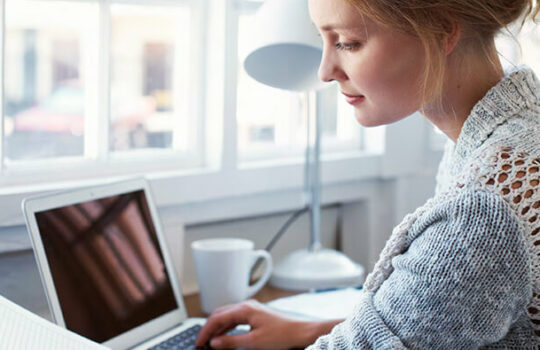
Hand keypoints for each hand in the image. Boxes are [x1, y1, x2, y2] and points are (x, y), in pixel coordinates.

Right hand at [195, 300, 315, 349]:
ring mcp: (252, 310)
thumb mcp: (254, 342)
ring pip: (227, 317)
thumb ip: (231, 341)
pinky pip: (236, 319)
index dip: (205, 331)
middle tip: (201, 342)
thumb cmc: (282, 335)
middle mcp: (247, 306)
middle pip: (220, 314)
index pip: (217, 318)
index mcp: (245, 309)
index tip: (199, 342)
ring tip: (210, 341)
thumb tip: (214, 342)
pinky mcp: (256, 316)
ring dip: (217, 328)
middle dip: (209, 328)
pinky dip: (226, 328)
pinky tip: (223, 337)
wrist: (301, 332)